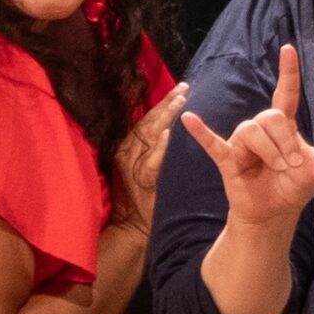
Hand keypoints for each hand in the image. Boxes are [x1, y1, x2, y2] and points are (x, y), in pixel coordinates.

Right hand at [110, 83, 190, 234]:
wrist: (130, 226)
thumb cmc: (140, 198)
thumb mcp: (143, 168)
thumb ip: (152, 149)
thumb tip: (169, 129)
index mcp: (129, 147)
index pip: (147, 120)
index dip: (162, 104)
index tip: (179, 90)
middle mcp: (128, 151)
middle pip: (148, 121)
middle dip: (167, 103)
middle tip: (185, 88)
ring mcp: (132, 165)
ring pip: (149, 134)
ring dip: (165, 117)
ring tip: (180, 101)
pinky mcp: (139, 180)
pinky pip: (150, 161)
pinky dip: (159, 147)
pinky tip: (168, 134)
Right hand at [184, 46, 313, 232]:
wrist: (273, 214)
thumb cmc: (293, 188)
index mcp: (284, 126)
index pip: (286, 92)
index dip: (288, 72)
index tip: (289, 48)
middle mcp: (261, 129)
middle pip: (269, 117)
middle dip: (283, 142)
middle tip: (289, 165)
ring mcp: (242, 143)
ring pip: (251, 129)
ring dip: (268, 152)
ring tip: (274, 170)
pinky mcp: (227, 159)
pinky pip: (213, 142)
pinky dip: (202, 133)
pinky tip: (189, 120)